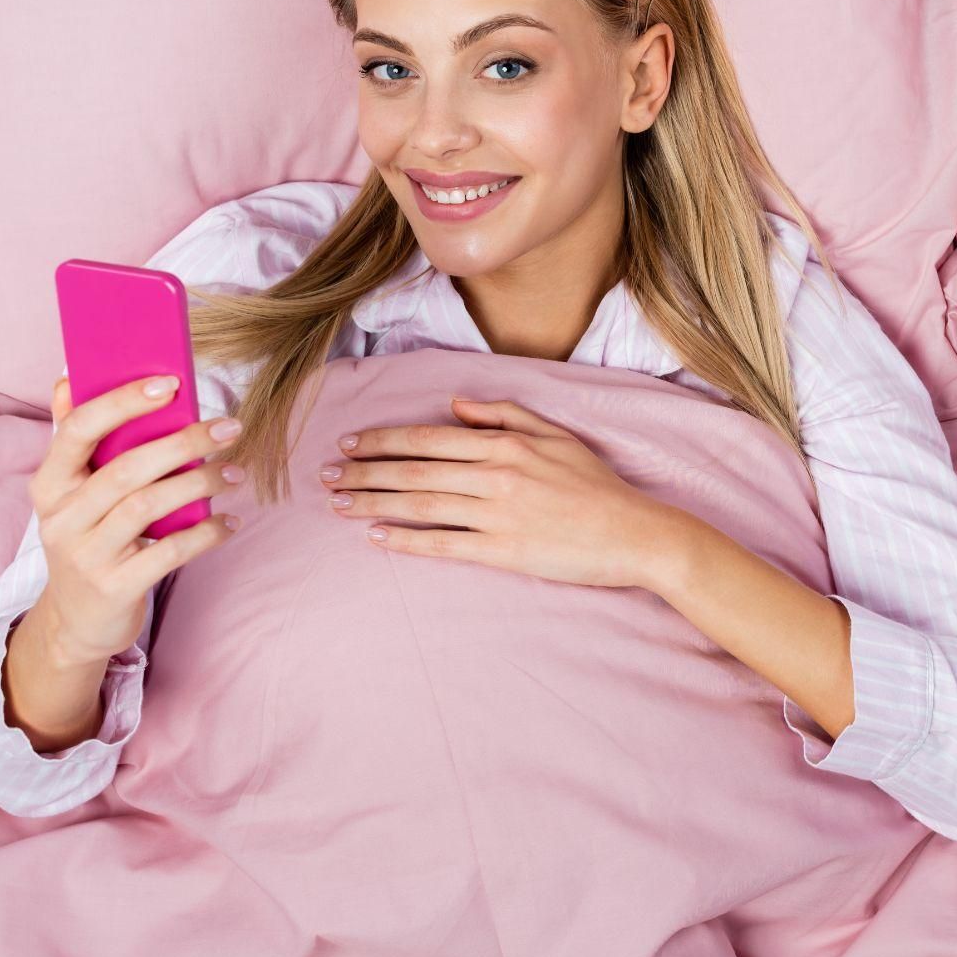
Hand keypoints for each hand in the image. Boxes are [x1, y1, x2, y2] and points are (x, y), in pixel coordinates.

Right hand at [29, 372, 246, 665]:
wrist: (76, 622)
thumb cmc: (87, 540)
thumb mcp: (69, 494)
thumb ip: (72, 438)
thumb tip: (70, 377)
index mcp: (49, 484)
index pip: (78, 430)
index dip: (122, 402)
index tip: (171, 384)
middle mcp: (62, 518)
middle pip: (126, 468)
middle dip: (183, 443)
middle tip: (229, 429)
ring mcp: (86, 555)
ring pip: (149, 506)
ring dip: (200, 484)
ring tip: (234, 474)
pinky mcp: (115, 587)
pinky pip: (170, 552)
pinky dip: (206, 533)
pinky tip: (230, 521)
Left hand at [323, 397, 679, 589]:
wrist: (632, 532)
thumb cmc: (594, 484)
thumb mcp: (555, 434)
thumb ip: (504, 415)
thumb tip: (457, 406)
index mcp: (504, 443)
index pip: (428, 438)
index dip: (382, 440)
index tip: (349, 443)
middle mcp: (494, 475)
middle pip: (413, 470)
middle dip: (363, 472)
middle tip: (324, 476)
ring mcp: (496, 514)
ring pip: (420, 504)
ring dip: (372, 502)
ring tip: (337, 504)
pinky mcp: (502, 551)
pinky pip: (443, 543)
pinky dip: (406, 539)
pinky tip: (377, 537)